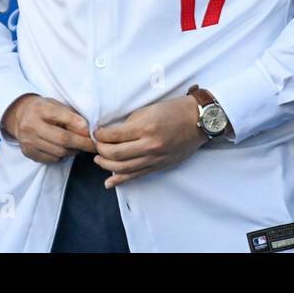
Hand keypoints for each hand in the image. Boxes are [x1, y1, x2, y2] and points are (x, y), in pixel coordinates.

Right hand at [0, 93, 96, 163]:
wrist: (21, 116)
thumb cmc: (45, 109)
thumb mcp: (56, 105)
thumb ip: (70, 115)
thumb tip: (87, 130)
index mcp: (39, 109)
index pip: (61, 116)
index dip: (78, 124)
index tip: (90, 131)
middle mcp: (30, 125)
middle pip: (62, 139)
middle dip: (82, 143)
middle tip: (94, 145)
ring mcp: (28, 141)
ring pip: (59, 152)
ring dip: (74, 150)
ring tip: (80, 146)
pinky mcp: (28, 153)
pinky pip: (52, 159)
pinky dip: (63, 156)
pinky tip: (66, 149)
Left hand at [93, 96, 208, 188]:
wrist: (198, 121)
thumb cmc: (174, 110)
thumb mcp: (149, 109)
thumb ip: (130, 123)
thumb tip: (112, 133)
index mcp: (146, 127)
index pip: (114, 135)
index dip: (100, 135)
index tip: (95, 132)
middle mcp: (150, 145)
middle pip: (116, 154)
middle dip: (100, 150)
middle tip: (96, 145)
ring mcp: (155, 158)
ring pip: (123, 168)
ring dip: (106, 165)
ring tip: (98, 159)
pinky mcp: (159, 166)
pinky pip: (136, 176)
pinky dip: (120, 180)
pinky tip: (108, 182)